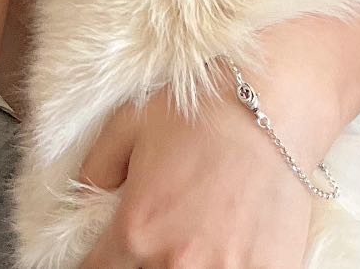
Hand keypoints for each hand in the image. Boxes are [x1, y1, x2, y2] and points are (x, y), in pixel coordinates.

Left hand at [77, 83, 315, 268]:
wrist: (274, 106)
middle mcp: (177, 263)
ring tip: (196, 243)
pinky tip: (231, 249)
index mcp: (137, 230)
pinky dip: (230, 267)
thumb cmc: (202, 111)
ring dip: (187, 267)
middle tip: (158, 238)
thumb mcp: (131, 124)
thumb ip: (98, 167)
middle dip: (143, 264)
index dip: (98, 262)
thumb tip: (85, 195)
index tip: (108, 253)